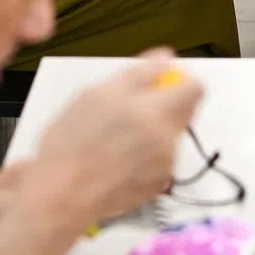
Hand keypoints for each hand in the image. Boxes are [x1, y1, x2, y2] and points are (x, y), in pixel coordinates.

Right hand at [35, 55, 203, 223]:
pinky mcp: (157, 186)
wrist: (59, 196)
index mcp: (155, 112)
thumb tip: (167, 58)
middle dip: (165, 104)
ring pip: (171, 135)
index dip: (179, 80)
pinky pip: (161, 159)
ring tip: (117, 136)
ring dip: (154, 129)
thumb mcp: (97, 93)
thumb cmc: (71, 142)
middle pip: (185, 111)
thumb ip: (140, 73)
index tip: (158, 82)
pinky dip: (147, 154)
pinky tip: (118, 157)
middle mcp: (167, 139)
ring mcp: (164, 166)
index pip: (195, 88)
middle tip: (131, 108)